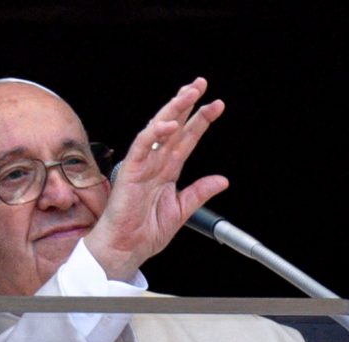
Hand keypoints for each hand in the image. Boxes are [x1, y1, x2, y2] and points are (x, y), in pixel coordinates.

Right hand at [84, 77, 228, 280]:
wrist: (126, 249)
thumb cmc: (144, 232)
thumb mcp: (181, 210)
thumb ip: (200, 192)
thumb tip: (222, 180)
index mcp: (166, 171)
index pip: (186, 139)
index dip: (200, 121)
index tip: (216, 106)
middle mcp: (154, 163)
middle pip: (173, 127)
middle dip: (187, 104)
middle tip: (201, 85)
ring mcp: (141, 165)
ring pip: (158, 130)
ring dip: (173, 110)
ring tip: (190, 94)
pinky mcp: (130, 172)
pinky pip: (142, 147)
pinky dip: (154, 134)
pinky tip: (169, 124)